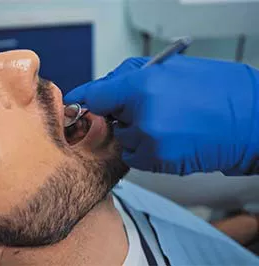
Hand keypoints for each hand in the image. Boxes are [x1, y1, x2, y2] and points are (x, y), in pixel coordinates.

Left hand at [64, 55, 258, 174]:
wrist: (250, 122)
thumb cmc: (217, 90)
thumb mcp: (171, 68)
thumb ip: (129, 77)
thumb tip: (104, 90)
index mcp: (143, 87)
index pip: (96, 95)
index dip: (83, 98)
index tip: (74, 103)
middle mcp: (142, 118)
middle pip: (109, 118)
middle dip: (120, 112)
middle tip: (145, 105)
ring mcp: (150, 143)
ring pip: (123, 138)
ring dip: (136, 131)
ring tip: (167, 122)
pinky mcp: (158, 163)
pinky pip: (136, 155)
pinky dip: (145, 148)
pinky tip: (169, 138)